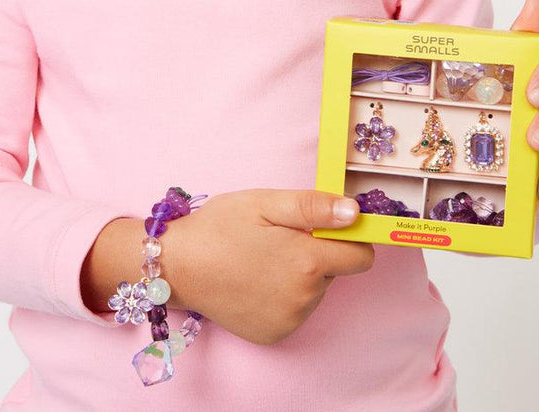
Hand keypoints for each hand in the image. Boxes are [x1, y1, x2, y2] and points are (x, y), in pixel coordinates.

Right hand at [161, 188, 373, 345]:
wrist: (177, 266)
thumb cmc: (220, 226)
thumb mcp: (265, 203)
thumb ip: (314, 207)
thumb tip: (355, 213)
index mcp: (308, 262)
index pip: (362, 256)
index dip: (347, 238)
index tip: (324, 227)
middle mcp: (305, 298)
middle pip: (335, 272)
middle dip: (316, 253)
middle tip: (278, 238)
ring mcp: (290, 320)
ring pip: (316, 291)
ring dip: (300, 275)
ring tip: (262, 259)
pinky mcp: (275, 334)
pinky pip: (297, 310)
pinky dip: (284, 295)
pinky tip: (256, 280)